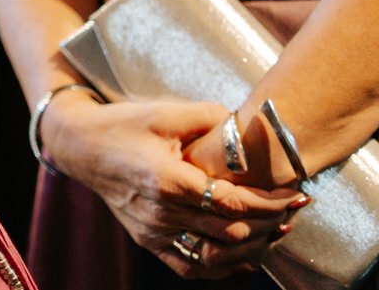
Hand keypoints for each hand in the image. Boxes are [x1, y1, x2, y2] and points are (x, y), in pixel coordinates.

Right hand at [39, 92, 304, 277]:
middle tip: (293, 208)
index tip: (298, 195)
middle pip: (233, 231)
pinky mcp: (149, 240)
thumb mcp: (165, 112)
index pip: (235, 203)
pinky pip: (192, 266)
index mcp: (170, 179)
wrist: (80, 146)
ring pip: (218, 254)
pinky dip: (223, 266)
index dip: (273, 203)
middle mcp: (164, 212)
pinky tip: (244, 256)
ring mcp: (156, 231)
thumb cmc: (123, 125)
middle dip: (271, 222)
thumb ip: (210, 117)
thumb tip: (247, 125)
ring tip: (276, 230)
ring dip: (253, 245)